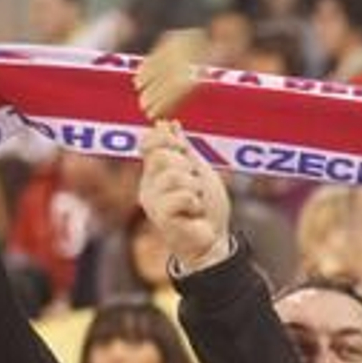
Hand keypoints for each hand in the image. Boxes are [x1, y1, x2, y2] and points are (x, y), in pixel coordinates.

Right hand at [137, 121, 231, 273]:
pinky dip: (196, 203)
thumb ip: (182, 148)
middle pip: (162, 156)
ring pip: (174, 176)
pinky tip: (194, 213)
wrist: (213, 239)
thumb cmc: (206, 207)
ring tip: (196, 202)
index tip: (184, 149)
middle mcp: (149, 184)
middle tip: (195, 187)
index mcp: (155, 171)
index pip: (148, 143)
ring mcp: (152, 201)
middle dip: (188, 168)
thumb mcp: (198, 170)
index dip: (165, 139)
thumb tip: (167, 123)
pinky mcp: (160, 217)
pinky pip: (182, 197)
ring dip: (195, 188)